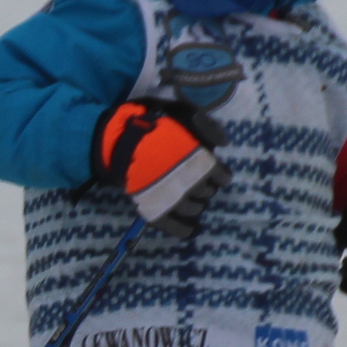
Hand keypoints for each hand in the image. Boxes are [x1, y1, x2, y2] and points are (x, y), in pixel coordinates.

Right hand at [88, 100, 227, 233]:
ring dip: (196, 205)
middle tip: (198, 184)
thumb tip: (224, 143)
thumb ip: (208, 128)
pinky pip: (175, 226)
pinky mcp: (156, 210)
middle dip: (205, 188)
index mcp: (202, 161)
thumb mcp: (186, 115)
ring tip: (191, 200)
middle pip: (208, 192)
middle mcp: (192, 183)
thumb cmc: (155, 125)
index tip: (216, 173)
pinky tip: (191, 231)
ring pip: (194, 209)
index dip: (220, 174)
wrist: (122, 141)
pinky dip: (184, 230)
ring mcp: (174, 198)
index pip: (222, 176)